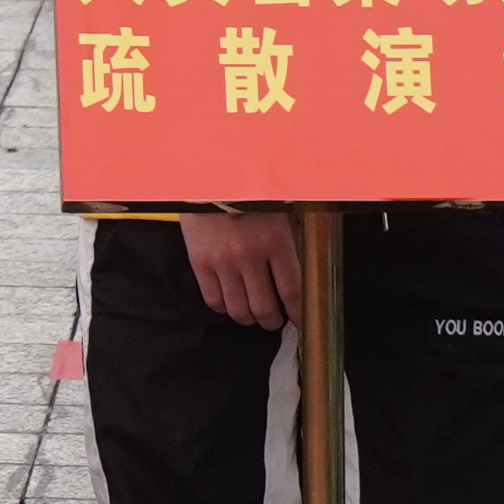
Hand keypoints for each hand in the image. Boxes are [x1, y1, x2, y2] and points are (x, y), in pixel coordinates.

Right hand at [177, 209, 300, 328]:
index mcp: (275, 243)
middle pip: (264, 307)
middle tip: (274, 321)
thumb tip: (304, 276)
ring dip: (248, 319)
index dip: (298, 314)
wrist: (210, 181)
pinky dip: (223, 307)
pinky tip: (229, 303)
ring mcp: (222, 261)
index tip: (300, 322)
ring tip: (251, 316)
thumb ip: (292, 245)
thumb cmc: (251, 197)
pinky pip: (213, 298)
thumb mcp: (282, 216)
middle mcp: (249, 257)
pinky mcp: (200, 262)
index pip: (292, 292)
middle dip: (272, 321)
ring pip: (238, 309)